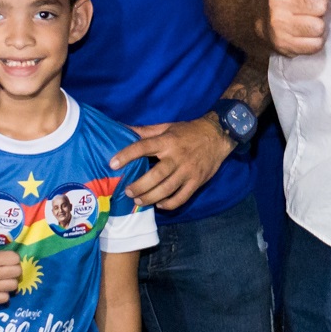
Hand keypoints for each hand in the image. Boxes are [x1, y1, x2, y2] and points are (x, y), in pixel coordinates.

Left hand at [113, 114, 233, 209]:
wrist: (218, 136)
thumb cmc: (188, 131)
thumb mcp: (166, 127)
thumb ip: (144, 131)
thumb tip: (121, 128)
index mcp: (167, 141)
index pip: (143, 147)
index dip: (127, 155)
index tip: (112, 163)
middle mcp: (177, 157)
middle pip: (155, 175)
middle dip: (139, 186)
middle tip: (127, 191)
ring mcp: (188, 171)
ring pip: (167, 189)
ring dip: (150, 197)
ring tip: (138, 200)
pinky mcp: (197, 181)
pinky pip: (182, 197)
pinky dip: (169, 204)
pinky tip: (159, 204)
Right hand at [266, 0, 330, 54]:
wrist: (262, 18)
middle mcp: (278, 0)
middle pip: (323, 7)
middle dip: (321, 8)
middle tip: (310, 6)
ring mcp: (278, 23)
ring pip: (319, 27)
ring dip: (317, 25)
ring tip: (306, 19)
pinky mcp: (282, 44)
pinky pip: (315, 45)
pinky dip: (312, 42)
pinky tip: (302, 34)